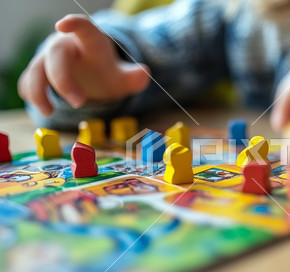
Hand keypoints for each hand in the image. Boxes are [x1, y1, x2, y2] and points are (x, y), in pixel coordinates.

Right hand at [18, 14, 149, 115]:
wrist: (89, 74)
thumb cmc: (105, 71)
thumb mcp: (122, 76)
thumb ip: (134, 77)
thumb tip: (144, 73)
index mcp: (89, 42)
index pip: (83, 28)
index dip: (74, 24)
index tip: (63, 24)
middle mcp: (65, 47)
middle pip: (56, 56)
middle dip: (64, 79)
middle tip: (79, 102)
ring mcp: (48, 60)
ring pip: (36, 70)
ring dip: (39, 91)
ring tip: (48, 112)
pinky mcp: (38, 75)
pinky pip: (28, 82)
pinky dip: (32, 95)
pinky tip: (43, 107)